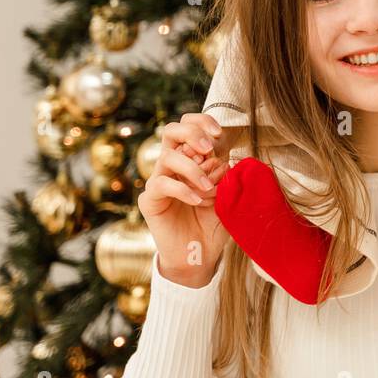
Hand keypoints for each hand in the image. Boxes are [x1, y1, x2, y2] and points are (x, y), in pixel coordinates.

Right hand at [136, 113, 234, 286]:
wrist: (199, 255)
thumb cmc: (214, 222)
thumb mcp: (228, 195)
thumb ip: (227, 176)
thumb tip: (226, 159)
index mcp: (191, 157)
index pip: (189, 126)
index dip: (202, 122)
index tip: (219, 133)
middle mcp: (172, 165)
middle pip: (171, 131)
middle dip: (192, 133)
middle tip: (209, 148)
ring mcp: (159, 180)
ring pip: (168, 157)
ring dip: (193, 169)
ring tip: (209, 187)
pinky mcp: (149, 199)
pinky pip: (161, 184)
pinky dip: (183, 189)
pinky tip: (198, 200)